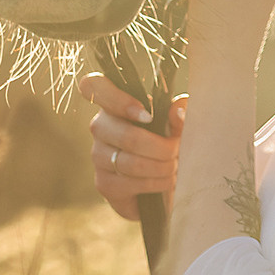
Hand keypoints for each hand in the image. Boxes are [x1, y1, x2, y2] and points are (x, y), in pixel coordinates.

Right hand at [81, 76, 185, 220]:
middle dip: (163, 148)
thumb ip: (180, 115)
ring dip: (163, 167)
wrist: (160, 187)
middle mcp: (100, 127)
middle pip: (128, 137)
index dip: (117, 99)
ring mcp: (99, 155)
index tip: (148, 116)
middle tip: (178, 152)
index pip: (94, 87)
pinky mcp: (103, 182)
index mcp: (115, 105)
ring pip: (132, 163)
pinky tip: (166, 181)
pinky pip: (131, 183)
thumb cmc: (166, 147)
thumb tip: (178, 108)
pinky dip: (156, 183)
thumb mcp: (177, 128)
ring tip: (176, 167)